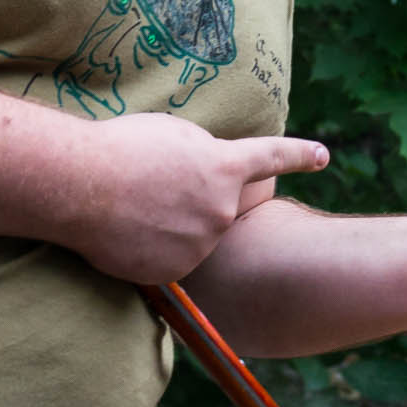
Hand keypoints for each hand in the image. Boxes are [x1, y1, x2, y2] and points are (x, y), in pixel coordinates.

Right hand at [68, 114, 328, 285]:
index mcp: (225, 167)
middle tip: (151, 187)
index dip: (299, 155)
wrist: (82, 185)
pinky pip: (169, 260)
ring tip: (132, 206)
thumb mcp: (174, 135)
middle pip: (218, 205)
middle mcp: (222, 209)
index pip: (272, 158)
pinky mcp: (174, 272)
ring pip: (192, 235)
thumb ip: (204, 157)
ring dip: (168, 224)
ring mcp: (200, 244)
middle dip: (192, 198)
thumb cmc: (122, 148)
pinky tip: (126, 233)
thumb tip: (209, 177)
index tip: (324, 156)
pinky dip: (151, 249)